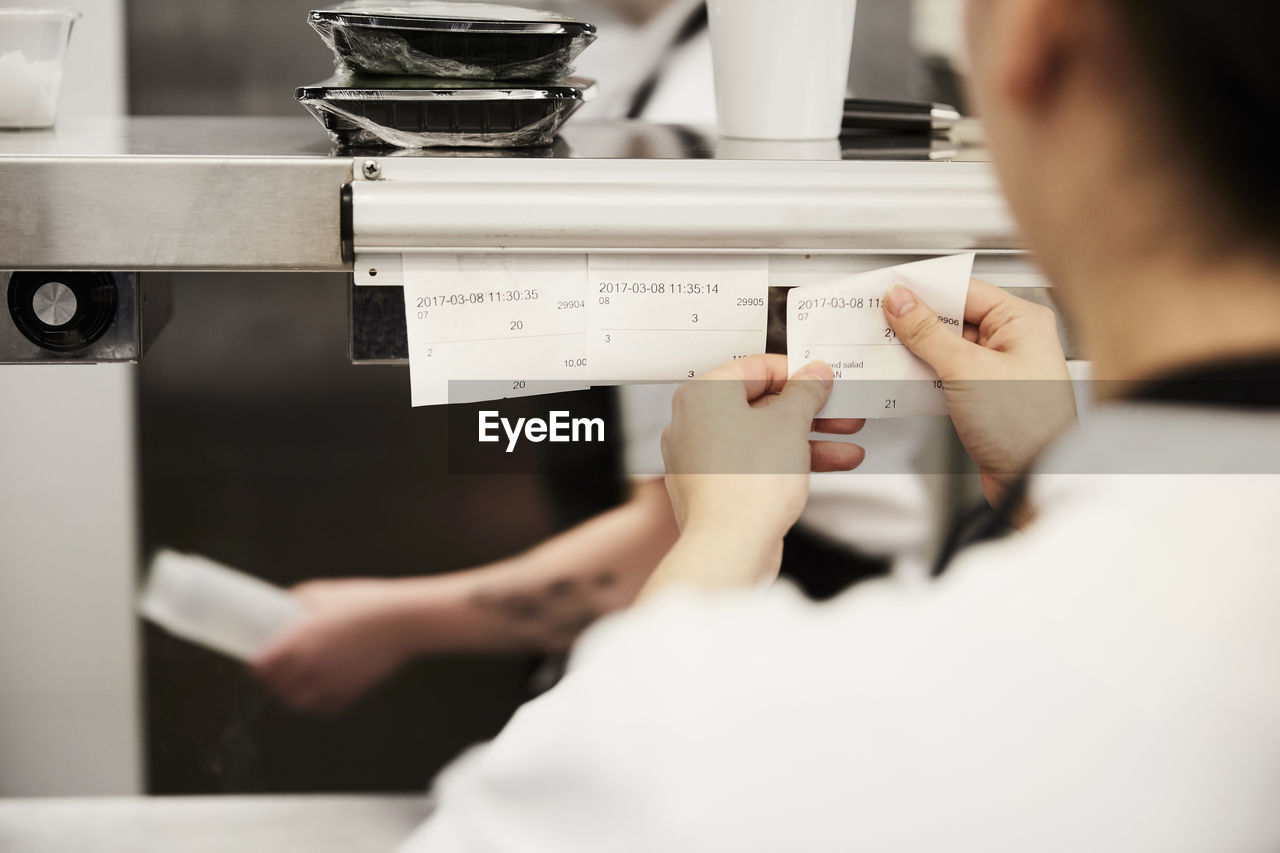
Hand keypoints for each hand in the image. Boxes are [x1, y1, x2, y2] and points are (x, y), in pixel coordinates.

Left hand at [253, 579, 420, 714]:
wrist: (404, 621)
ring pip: (298, 704)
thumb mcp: (325, 592)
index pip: (261, 667)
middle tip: (277, 672)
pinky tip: (321, 691)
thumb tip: (286, 606)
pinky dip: (318, 704)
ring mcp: (329, 683)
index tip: (261, 661)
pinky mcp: (350, 693)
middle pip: (276, 688)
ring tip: (296, 685)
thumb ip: (298, 601)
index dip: (258, 665)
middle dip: (273, 681)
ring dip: (293, 696)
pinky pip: (324, 709)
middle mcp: (309, 667)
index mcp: (297, 641)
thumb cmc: (367, 603)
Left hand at [661, 354, 864, 544]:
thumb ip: (805, 393)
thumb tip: (813, 375)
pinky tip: (831, 464)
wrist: (729, 547)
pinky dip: (789, 461)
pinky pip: (756, 463)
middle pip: (761, 404)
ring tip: (848, 443)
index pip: (754, 367)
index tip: (823, 379)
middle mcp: (694, 423)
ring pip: (762, 437)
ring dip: (809, 439)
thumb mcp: (790, 424)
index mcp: (703, 395)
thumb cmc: (747, 483)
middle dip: (810, 411)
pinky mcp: (715, 487)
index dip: (796, 372)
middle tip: (842, 410)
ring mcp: (702, 458)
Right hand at [884, 279, 1076, 503]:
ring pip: (947, 347)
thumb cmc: (1025, 427)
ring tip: (888, 350)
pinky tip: (904, 377)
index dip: (924, 291)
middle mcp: (1014, 340)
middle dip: (916, 323)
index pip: (963, 291)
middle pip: (954, 318)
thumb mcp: (966, 370)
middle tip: (881, 323)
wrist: (1035, 479)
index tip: (890, 293)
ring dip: (918, 351)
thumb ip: (928, 332)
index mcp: (1021, 321)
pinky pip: (948, 373)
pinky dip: (926, 374)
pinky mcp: (985, 394)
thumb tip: (901, 302)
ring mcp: (999, 369)